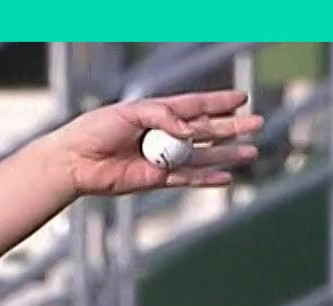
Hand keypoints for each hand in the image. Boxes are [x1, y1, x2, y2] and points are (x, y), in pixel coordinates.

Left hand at [46, 90, 262, 197]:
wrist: (74, 160)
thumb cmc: (96, 129)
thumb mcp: (131, 112)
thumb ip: (163, 116)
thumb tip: (191, 131)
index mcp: (157, 112)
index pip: (195, 105)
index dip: (218, 101)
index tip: (241, 97)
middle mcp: (163, 135)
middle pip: (206, 131)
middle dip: (231, 128)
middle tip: (258, 123)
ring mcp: (161, 158)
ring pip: (202, 157)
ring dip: (226, 155)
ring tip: (252, 152)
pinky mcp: (154, 180)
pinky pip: (186, 179)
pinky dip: (206, 179)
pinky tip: (227, 178)